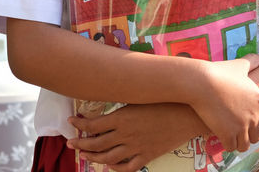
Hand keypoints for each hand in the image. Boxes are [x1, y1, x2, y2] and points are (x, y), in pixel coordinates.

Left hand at [67, 103, 204, 171]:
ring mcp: (136, 147)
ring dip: (93, 158)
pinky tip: (110, 165)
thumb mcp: (139, 96)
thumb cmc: (164, 100)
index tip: (72, 122)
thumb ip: (123, 101)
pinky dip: (115, 169)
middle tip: (70, 143)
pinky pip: (127, 167)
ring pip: (108, 158)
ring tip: (84, 156)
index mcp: (121, 117)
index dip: (79, 124)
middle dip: (80, 144)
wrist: (188, 113)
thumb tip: (108, 93)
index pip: (92, 125)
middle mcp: (125, 134)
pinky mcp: (147, 156)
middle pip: (95, 144)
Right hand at [190, 53, 258, 152]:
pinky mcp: (227, 134)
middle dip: (250, 133)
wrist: (201, 82)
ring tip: (230, 135)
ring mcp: (241, 127)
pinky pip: (231, 147)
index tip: (257, 120)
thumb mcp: (239, 65)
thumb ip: (254, 61)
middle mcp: (254, 116)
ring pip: (245, 145)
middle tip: (239, 128)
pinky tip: (220, 136)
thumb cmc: (219, 72)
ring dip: (238, 141)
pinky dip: (226, 144)